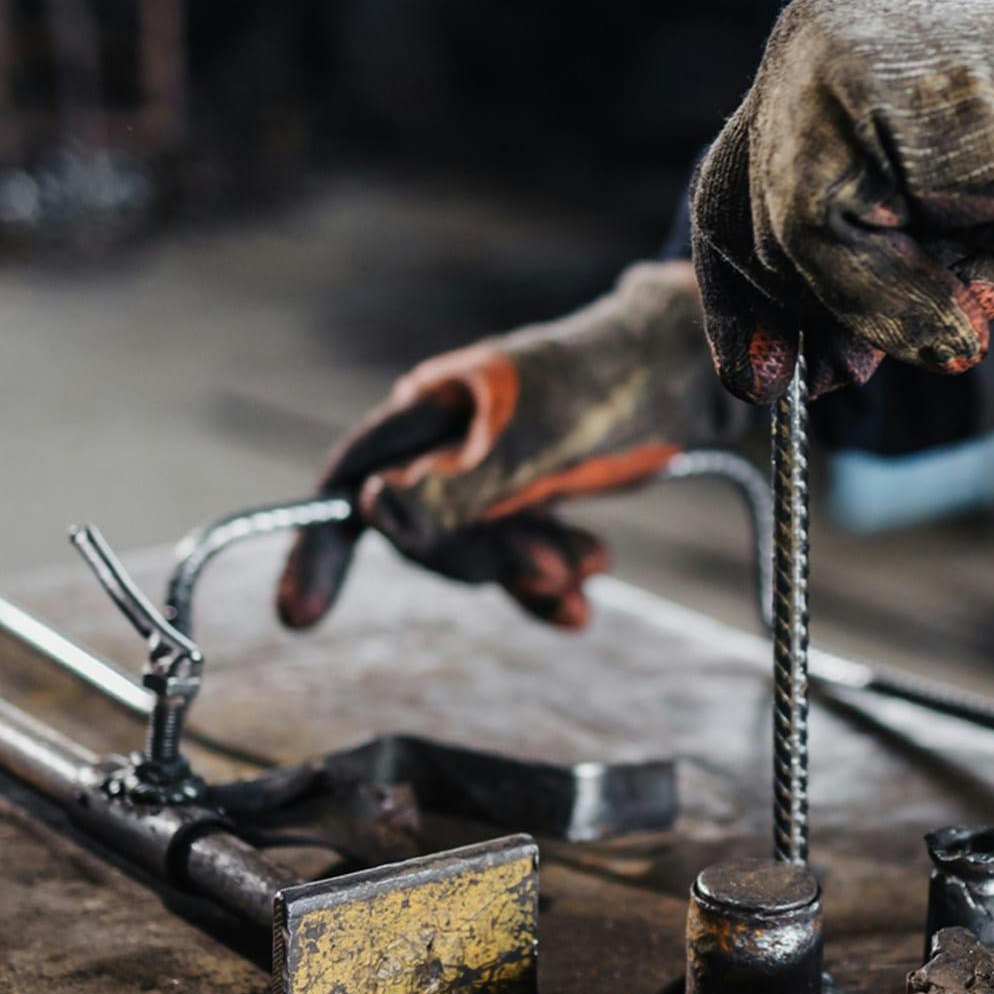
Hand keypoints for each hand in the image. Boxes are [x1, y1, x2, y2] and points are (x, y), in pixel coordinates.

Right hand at [277, 260, 705, 630]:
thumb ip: (459, 484)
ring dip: (527, 574)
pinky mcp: (536, 501)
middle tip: (550, 570)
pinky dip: (550, 583)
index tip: (302, 617)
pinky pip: (521, 561)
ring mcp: (493, 475)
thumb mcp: (532, 439)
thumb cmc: (606, 385)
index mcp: (429, 410)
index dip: (320, 549)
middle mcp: (450, 443)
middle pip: (423, 534)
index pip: (351, 481)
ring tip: (589, 566)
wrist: (691, 375)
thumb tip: (372, 512)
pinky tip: (583, 599)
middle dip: (482, 561)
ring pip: (479, 554)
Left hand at [689, 0, 993, 403]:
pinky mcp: (842, 91)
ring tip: (982, 287)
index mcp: (827, 79)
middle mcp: (810, 55)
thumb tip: (785, 373)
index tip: (761, 380)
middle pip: (752, 225)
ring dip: (884, 299)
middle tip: (861, 368)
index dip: (741, 303)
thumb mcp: (941, 247)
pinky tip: (979, 275)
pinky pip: (814, 232)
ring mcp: (818, 63)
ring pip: (786, 236)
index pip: (738, 200)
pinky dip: (889, 288)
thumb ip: (858, 279)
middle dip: (817, 314)